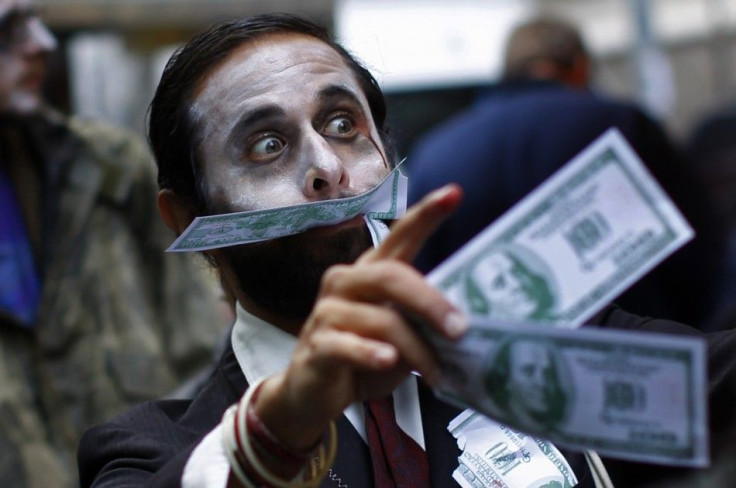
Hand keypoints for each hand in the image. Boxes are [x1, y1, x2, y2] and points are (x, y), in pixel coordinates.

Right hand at [255, 184, 466, 451]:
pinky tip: (388, 361)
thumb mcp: (400, 338)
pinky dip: (372, 354)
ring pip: (381, 320)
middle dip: (430, 302)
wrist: (311, 394)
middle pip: (392, 276)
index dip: (425, 214)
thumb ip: (421, 323)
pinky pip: (349, 345)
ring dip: (416, 350)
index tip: (454, 193)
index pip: (399, 237)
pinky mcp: (317, 345)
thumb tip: (466, 326)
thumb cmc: (362, 359)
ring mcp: (327, 312)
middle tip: (461, 329)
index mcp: (370, 274)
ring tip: (437, 375)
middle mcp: (346, 283)